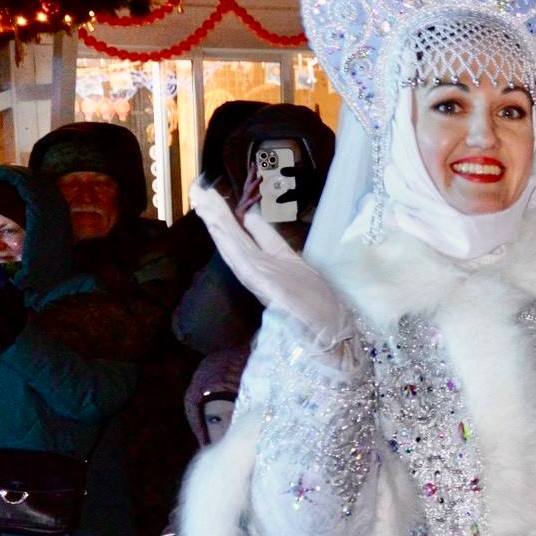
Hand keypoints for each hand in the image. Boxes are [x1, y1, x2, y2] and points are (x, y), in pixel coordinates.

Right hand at [189, 185, 354, 351]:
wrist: (336, 345)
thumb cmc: (322, 315)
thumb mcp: (303, 274)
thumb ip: (278, 252)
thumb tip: (256, 222)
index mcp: (276, 268)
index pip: (253, 240)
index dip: (237, 220)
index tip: (218, 201)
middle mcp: (267, 273)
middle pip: (238, 241)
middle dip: (219, 217)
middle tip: (199, 191)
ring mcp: (266, 281)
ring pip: (236, 247)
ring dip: (219, 224)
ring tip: (203, 201)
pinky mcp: (269, 288)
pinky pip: (245, 262)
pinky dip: (230, 244)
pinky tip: (219, 228)